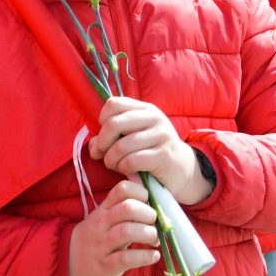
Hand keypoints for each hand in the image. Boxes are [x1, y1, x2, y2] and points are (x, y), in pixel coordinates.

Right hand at [68, 179, 158, 275]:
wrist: (68, 262)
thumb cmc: (94, 237)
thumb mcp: (104, 217)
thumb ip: (122, 206)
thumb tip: (147, 190)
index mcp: (103, 210)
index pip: (121, 189)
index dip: (140, 191)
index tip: (148, 201)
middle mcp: (102, 224)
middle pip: (127, 209)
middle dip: (147, 213)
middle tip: (154, 222)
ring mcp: (102, 245)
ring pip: (127, 232)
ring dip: (148, 234)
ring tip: (155, 239)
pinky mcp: (106, 265)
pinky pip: (127, 259)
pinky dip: (145, 257)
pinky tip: (153, 256)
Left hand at [89, 96, 212, 204]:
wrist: (181, 170)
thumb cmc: (151, 152)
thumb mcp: (133, 138)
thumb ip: (112, 137)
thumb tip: (93, 145)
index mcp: (145, 109)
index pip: (113, 104)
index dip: (102, 121)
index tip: (105, 136)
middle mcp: (154, 118)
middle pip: (113, 124)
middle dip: (102, 143)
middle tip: (103, 155)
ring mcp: (161, 135)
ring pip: (121, 146)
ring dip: (111, 160)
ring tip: (115, 165)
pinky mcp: (164, 155)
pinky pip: (132, 161)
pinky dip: (124, 168)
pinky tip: (128, 171)